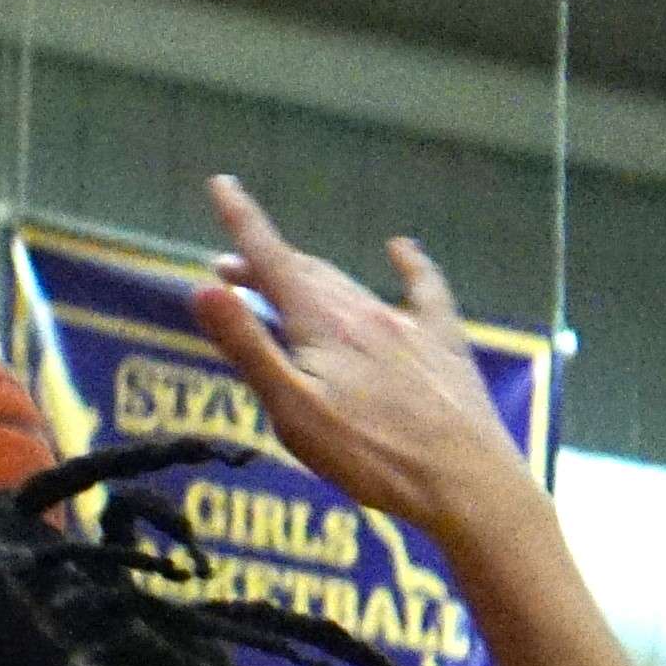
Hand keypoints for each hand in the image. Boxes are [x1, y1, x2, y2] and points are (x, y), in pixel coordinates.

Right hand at [186, 175, 533, 539]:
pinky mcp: (442, 342)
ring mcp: (408, 324)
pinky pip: (424, 288)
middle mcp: (364, 312)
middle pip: (306, 273)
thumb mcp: (291, 410)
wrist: (462, 480)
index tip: (222, 184)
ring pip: (350, 284)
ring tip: (283, 278)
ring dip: (311, 275)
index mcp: (322, 327)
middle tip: (226, 266)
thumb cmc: (368, 456)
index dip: (243, 222)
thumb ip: (248, 347)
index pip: (272, 262)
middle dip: (263, 262)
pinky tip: (402, 248)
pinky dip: (408, 263)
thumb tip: (203, 288)